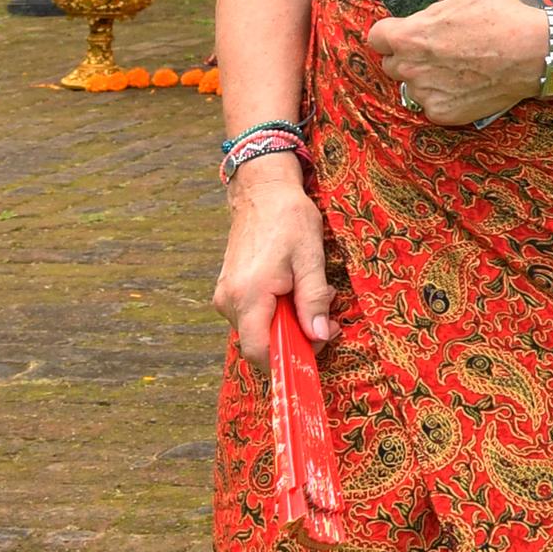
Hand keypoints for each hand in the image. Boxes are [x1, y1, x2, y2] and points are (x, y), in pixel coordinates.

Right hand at [214, 162, 333, 368]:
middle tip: (327, 316)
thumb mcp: (311, 257)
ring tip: (313, 294)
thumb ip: (314, 299)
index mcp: (249, 295)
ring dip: (290, 323)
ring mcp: (225, 296)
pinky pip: (253, 316)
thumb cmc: (289, 219)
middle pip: (260, 343)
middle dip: (297, 338)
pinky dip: (277, 313)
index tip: (317, 346)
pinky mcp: (228, 291)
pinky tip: (295, 290)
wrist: (262, 192)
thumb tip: (319, 335)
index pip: (259, 351)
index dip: (288, 359)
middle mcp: (230, 301)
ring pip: (259, 330)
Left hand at [361, 0, 550, 126]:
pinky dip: (444, 96)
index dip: (395, 31)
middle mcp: (409, 69)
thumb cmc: (498, 16)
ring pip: (411, 85)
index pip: (376, 37)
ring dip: (426, 76)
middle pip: (392, 62)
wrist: (535, 53)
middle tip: (443, 45)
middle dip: (410, 53)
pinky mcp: (442, 114)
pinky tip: (466, 82)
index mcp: (407, 36)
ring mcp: (425, 94)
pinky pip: (430, 105)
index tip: (416, 29)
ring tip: (459, 63)